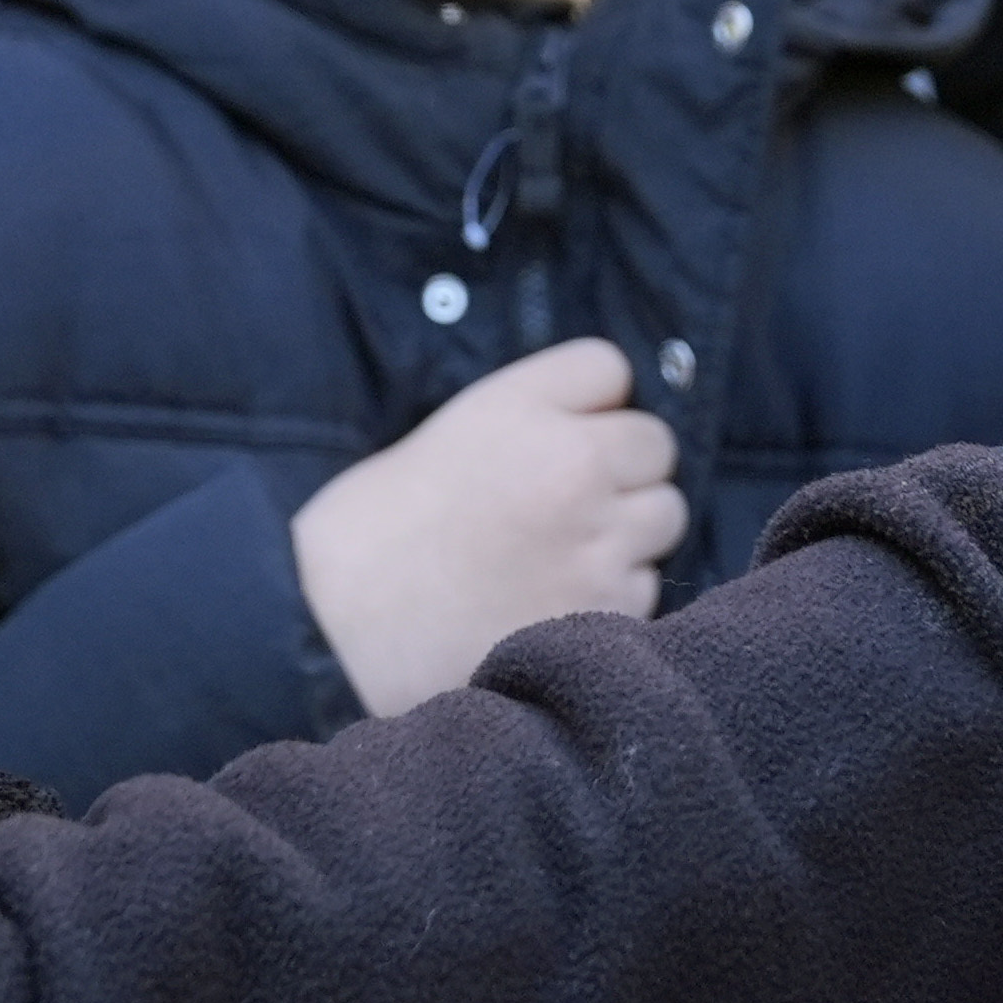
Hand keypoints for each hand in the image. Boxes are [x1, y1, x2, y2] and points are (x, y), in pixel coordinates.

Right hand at [290, 337, 687, 715]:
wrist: (337, 633)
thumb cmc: (377, 529)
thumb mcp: (448, 431)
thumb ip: (533, 413)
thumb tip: (602, 417)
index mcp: (525, 407)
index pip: (611, 369)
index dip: (588, 403)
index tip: (564, 431)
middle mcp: (575, 465)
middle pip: (655, 445)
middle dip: (621, 470)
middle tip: (567, 503)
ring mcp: (599, 543)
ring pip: (665, 517)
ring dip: (628, 534)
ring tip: (562, 557)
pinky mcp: (606, 613)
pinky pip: (647, 587)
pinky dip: (613, 596)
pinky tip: (555, 604)